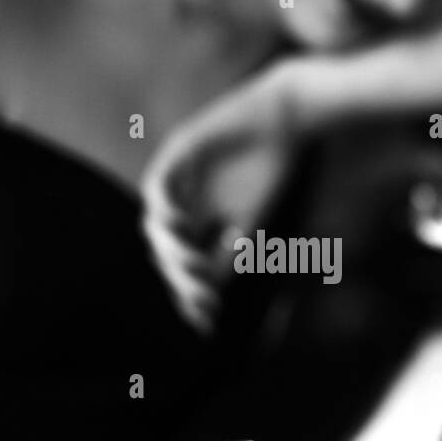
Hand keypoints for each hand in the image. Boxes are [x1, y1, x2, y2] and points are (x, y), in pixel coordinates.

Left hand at [140, 62, 300, 331]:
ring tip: (195, 265)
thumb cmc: (272, 170)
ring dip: (171, 250)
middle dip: (182, 279)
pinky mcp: (177, 152)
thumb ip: (228, 257)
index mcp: (196, 221)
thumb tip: (209, 297)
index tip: (207, 320)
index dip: (188, 293)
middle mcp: (179, 203)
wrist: (286, 120)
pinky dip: (165, 209)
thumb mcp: (249, 224)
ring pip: (155, 225)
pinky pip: (158, 185)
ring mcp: (175, 178)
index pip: (180, 265)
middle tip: (204, 297)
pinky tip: (181, 226)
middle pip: (165, 251)